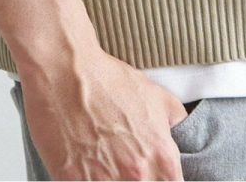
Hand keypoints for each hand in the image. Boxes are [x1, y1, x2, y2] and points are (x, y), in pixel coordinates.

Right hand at [17, 43, 188, 180]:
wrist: (65, 74)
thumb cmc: (108, 81)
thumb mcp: (156, 95)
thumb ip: (176, 122)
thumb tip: (180, 137)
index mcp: (161, 156)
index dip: (164, 179)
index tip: (155, 173)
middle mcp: (138, 174)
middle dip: (140, 179)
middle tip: (127, 164)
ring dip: (114, 180)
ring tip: (106, 163)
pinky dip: (90, 180)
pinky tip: (88, 167)